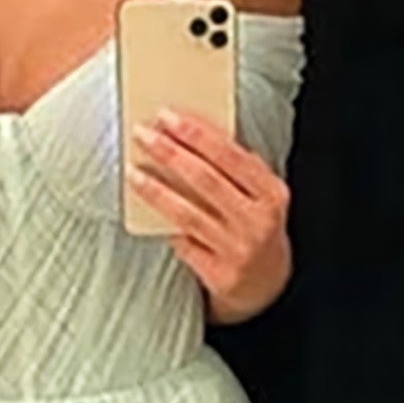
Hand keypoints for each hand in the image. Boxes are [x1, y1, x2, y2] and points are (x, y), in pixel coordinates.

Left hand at [127, 109, 291, 320]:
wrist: (267, 286)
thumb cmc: (254, 227)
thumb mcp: (258, 197)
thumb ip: (234, 170)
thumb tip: (184, 135)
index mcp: (271, 193)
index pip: (231, 156)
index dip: (197, 134)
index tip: (167, 116)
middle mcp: (258, 222)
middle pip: (207, 180)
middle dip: (170, 154)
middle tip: (142, 135)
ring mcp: (239, 251)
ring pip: (189, 214)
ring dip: (156, 190)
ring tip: (132, 172)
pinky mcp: (220, 275)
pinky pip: (184, 245)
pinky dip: (163, 225)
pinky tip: (143, 209)